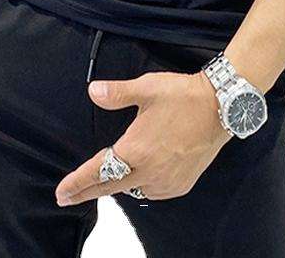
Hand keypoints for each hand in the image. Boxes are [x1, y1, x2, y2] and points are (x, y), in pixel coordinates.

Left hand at [56, 71, 229, 204]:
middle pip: (111, 186)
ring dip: (118, 184)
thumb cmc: (183, 96)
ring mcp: (167, 181)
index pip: (99, 171)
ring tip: (104, 180)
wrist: (222, 107)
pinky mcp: (181, 184)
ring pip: (133, 188)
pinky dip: (141, 184)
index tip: (62, 192)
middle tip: (69, 196)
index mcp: (137, 149)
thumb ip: (117, 93)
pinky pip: (153, 190)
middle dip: (87, 191)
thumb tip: (94, 92)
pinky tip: (138, 176)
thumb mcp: (147, 88)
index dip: (77, 182)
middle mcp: (150, 171)